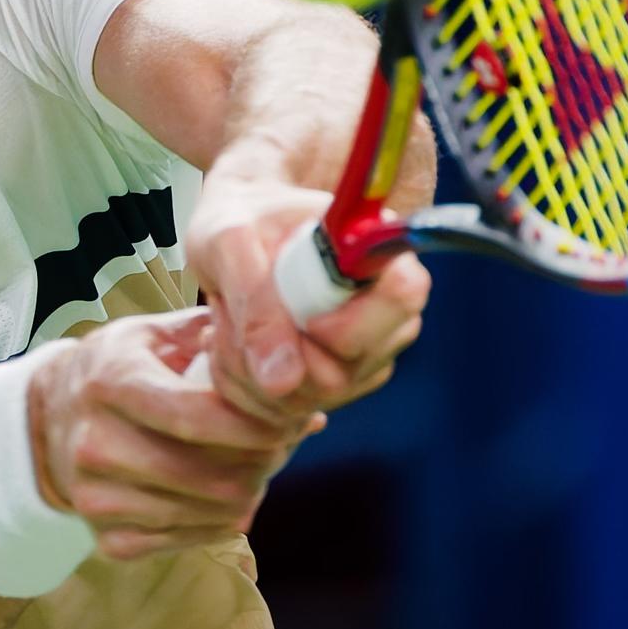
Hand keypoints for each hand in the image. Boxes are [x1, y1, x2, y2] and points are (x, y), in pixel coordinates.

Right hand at [27, 309, 323, 560]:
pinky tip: (222, 493)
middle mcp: (94, 444)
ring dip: (248, 493)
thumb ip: (222, 340)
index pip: (194, 415)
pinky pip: (187, 540)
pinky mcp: (104, 537)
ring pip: (205, 513)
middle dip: (262, 462)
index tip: (290, 419)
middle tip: (281, 444)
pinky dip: (219, 522)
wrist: (49, 419)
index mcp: (109, 382)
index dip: (254, 425)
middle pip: (207, 474)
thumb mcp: (155, 333)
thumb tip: (295, 377)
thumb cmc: (118, 367)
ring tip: (256, 466)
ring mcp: (96, 497)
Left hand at [184, 175, 428, 421]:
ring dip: (249, 370)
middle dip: (274, 355)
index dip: (344, 323)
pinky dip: (245, 385)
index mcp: (374, 252)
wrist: (233, 232)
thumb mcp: (230, 240)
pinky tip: (232, 344)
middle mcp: (382, 308)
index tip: (298, 314)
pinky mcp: (333, 381)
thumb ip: (257, 299)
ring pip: (311, 398)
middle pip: (346, 372)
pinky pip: (289, 409)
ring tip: (225, 323)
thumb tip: (283, 380)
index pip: (402, 298)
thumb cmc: (238, 219)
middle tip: (232, 313)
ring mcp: (362, 352)